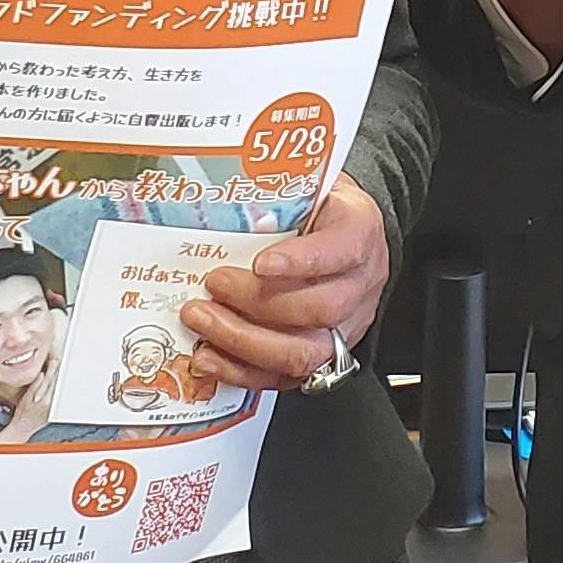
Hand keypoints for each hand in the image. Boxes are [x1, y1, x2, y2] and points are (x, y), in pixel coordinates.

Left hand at [186, 176, 391, 393]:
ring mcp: (346, 326)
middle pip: (319, 309)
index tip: (260, 263)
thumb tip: (216, 208)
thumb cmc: (318, 206)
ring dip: (244, 341)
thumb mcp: (306, 185)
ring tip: (202, 322)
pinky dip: (242, 371)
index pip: (340, 252)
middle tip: (212, 285)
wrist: (343, 229)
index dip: (300, 262)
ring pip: (304, 352)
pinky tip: (210, 357)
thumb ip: (274, 197)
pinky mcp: (324, 355)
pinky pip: (286, 377)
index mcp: (360, 232)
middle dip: (256, 303)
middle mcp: (360, 284)